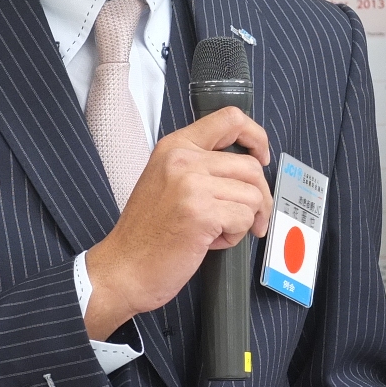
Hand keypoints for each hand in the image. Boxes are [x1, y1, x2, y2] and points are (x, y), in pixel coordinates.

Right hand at [83, 107, 270, 338]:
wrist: (124, 267)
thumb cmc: (147, 232)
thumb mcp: (167, 181)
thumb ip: (201, 166)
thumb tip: (248, 169)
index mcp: (175, 146)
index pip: (230, 119)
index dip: (256, 137)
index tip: (261, 156)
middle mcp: (183, 159)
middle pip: (250, 167)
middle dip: (260, 197)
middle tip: (252, 217)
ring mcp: (192, 185)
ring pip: (253, 195)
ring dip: (244, 220)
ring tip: (218, 231)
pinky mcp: (202, 213)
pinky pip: (244, 219)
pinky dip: (235, 236)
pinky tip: (212, 241)